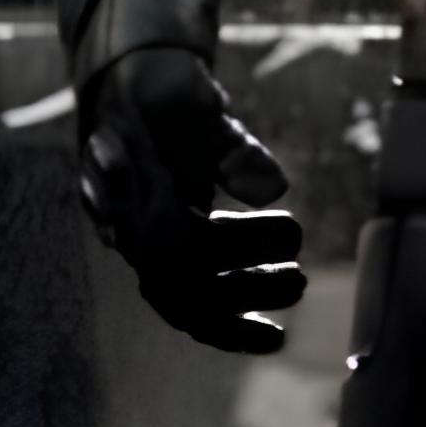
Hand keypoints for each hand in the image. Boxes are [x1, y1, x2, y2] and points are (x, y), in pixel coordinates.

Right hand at [76, 45, 308, 352]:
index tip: (294, 229)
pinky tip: (271, 336)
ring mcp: (139, 248)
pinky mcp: (158, 258)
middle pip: (181, 284)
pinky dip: (228, 326)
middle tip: (300, 278)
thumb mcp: (190, 99)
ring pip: (183, 303)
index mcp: (130, 192)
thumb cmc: (162, 90)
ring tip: (297, 290)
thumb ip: (227, 143)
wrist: (125, 90)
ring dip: (241, 307)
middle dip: (245, 286)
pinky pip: (186, 306)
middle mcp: (126, 230)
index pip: (181, 239)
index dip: (241, 244)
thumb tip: (275, 187)